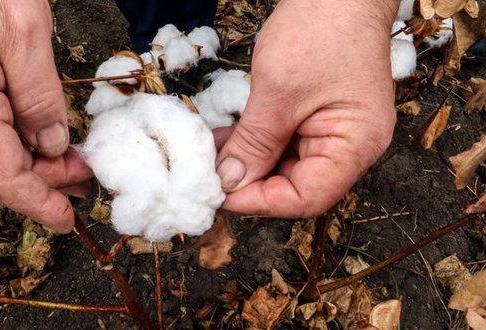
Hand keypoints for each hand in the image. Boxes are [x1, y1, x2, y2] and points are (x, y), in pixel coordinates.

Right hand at [0, 0, 91, 231]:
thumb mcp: (24, 33)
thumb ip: (39, 96)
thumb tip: (52, 145)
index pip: (5, 174)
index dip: (39, 200)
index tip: (69, 219)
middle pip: (0, 171)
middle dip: (46, 184)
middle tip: (86, 181)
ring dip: (26, 177)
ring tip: (63, 185)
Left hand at [215, 0, 397, 217]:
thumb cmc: (319, 30)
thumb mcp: (278, 90)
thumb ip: (254, 142)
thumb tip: (229, 182)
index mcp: (355, 146)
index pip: (306, 198)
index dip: (259, 202)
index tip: (218, 195)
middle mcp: (350, 147)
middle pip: (295, 186)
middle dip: (248, 182)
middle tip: (207, 177)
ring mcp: (334, 132)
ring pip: (284, 166)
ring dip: (246, 163)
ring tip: (209, 156)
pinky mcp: (316, 118)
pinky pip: (283, 143)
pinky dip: (254, 144)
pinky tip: (223, 140)